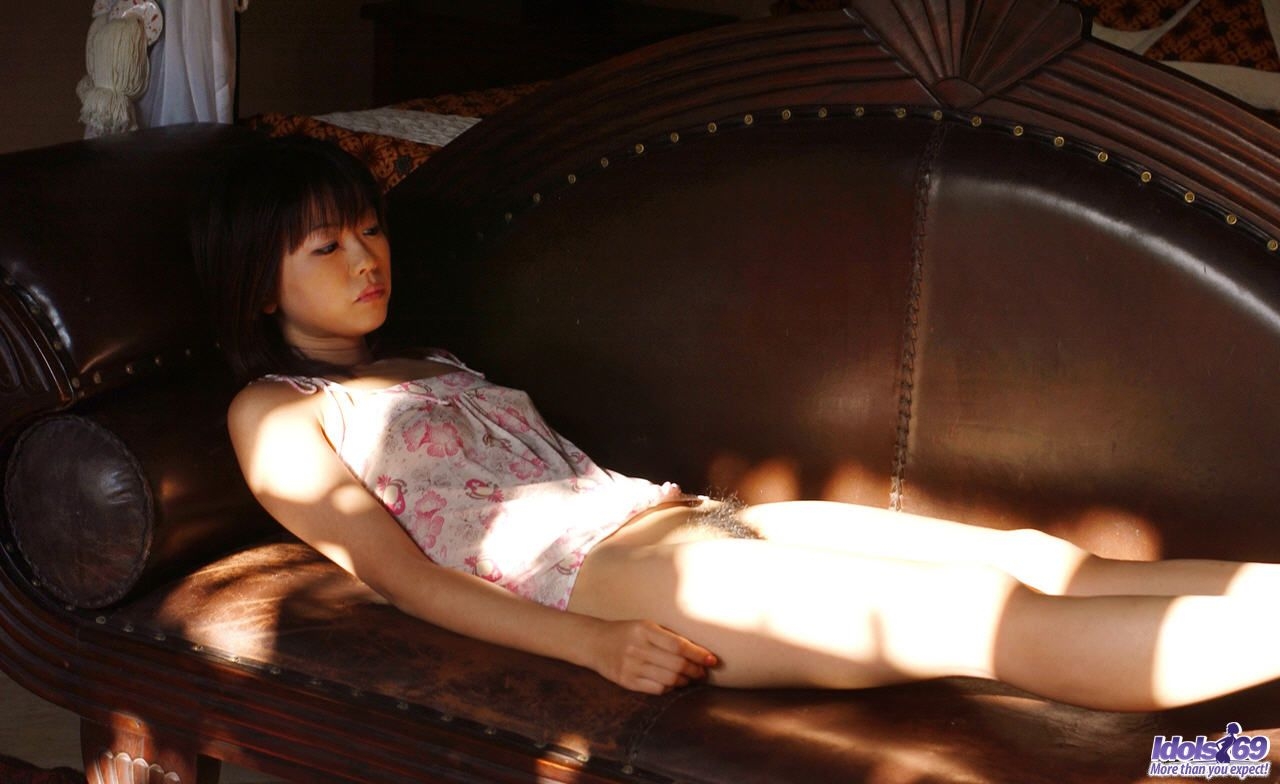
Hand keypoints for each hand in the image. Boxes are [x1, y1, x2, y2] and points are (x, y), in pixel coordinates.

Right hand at [589, 619, 717, 693]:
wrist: (596, 643)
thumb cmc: (628, 633)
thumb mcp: (646, 626)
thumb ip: (669, 637)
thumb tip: (699, 653)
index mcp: (645, 630)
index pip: (678, 645)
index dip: (698, 654)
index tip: (712, 660)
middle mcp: (638, 648)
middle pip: (676, 665)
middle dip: (695, 670)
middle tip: (703, 672)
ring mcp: (631, 666)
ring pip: (669, 679)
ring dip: (685, 681)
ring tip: (690, 678)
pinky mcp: (627, 681)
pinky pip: (656, 689)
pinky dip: (670, 688)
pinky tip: (673, 683)